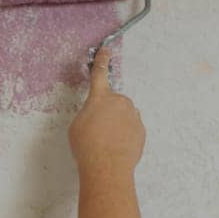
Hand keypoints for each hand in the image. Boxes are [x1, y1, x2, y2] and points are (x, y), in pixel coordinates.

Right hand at [69, 46, 144, 176]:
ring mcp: (132, 116)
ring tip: (106, 142)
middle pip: (112, 101)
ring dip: (116, 124)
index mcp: (100, 98)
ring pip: (123, 115)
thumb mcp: (77, 126)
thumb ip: (88, 113)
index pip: (99, 74)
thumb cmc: (87, 146)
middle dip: (106, 112)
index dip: (101, 61)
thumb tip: (96, 115)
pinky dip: (124, 136)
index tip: (105, 51)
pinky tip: (116, 148)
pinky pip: (131, 129)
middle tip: (97, 130)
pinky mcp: (141, 130)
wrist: (107, 166)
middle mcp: (119, 102)